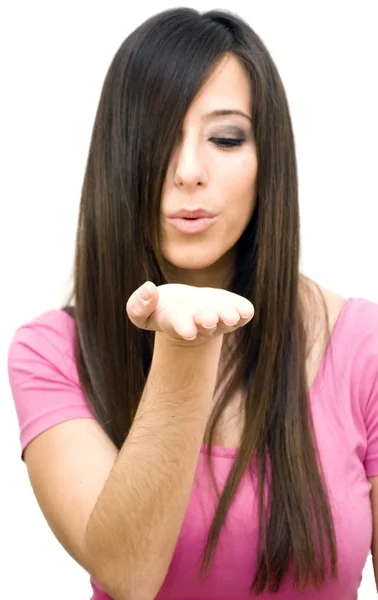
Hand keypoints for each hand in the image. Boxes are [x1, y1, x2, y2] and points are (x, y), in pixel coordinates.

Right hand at [126, 282, 253, 342]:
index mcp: (177, 324)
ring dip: (227, 318)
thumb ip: (138, 305)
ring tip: (229, 316)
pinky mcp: (233, 311)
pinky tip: (245, 310)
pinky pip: (242, 315)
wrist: (186, 312)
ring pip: (225, 322)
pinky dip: (244, 312)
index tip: (187, 330)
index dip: (183, 327)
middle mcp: (200, 325)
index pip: (179, 326)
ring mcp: (219, 319)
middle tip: (208, 319)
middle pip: (205, 326)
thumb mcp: (141, 312)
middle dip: (207, 321)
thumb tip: (148, 289)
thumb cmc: (161, 311)